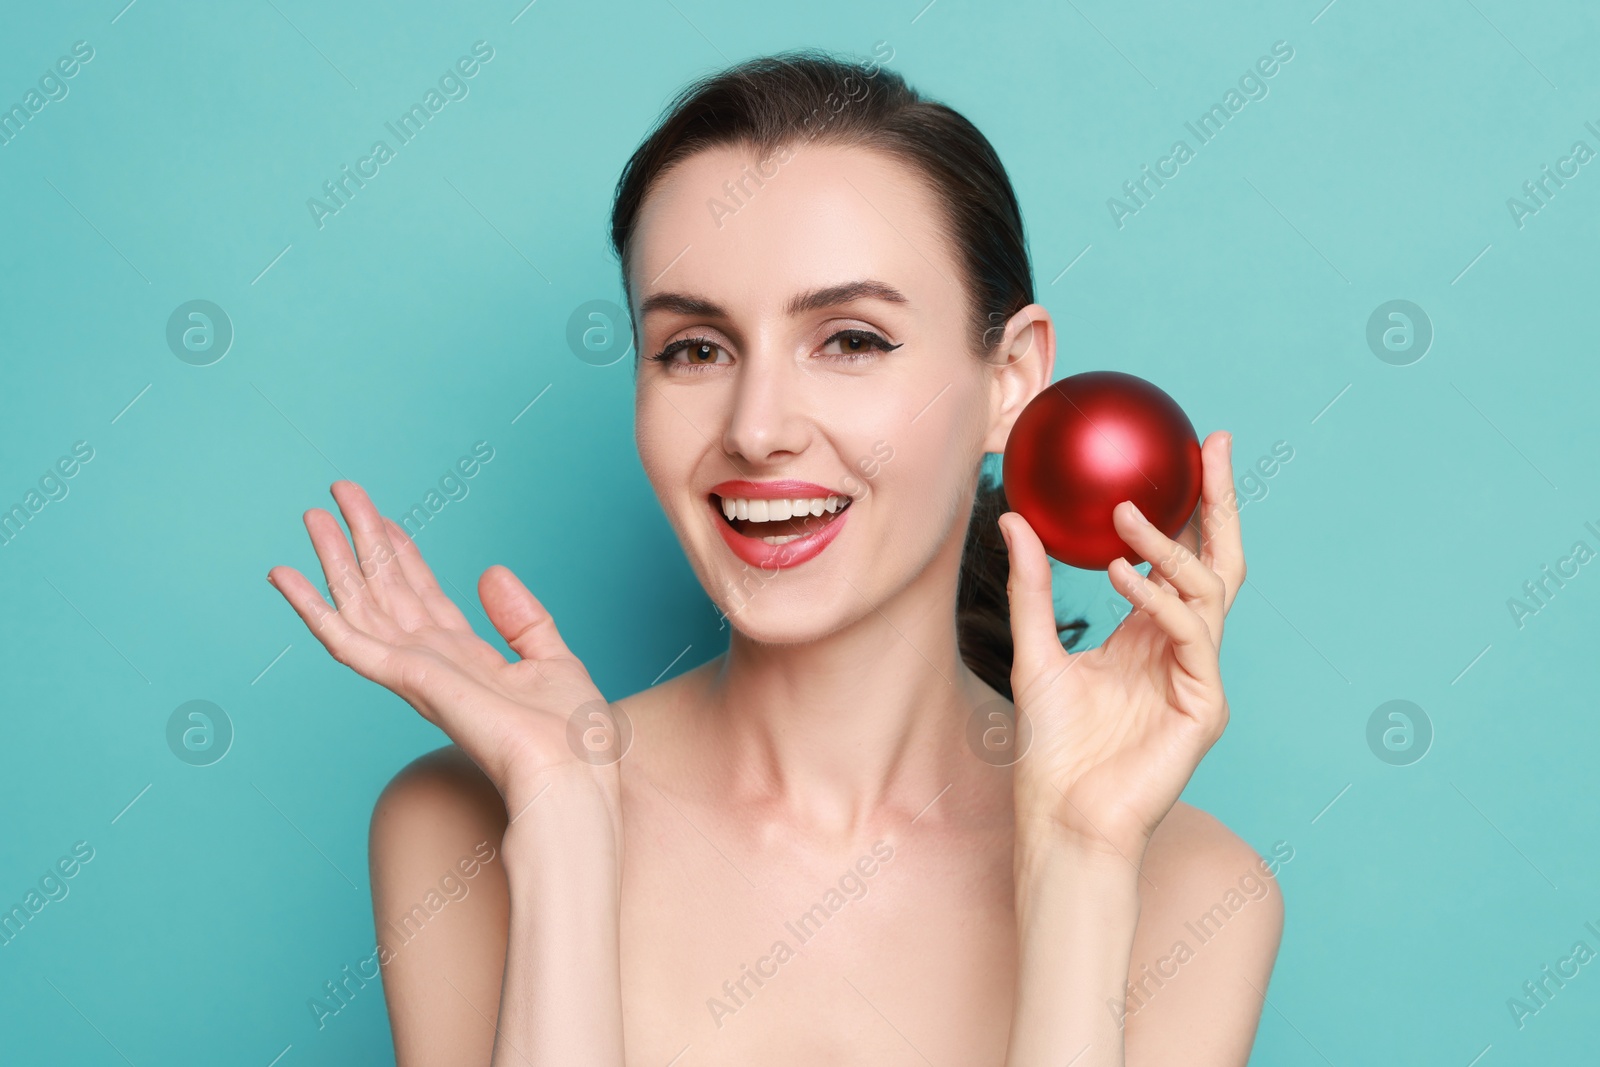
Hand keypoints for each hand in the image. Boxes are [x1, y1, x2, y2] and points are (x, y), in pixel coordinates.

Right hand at [267, 481, 619, 822]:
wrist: (571, 779)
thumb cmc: (570, 742)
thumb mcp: (554, 660)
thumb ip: (522, 618)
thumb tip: (490, 573)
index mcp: (467, 659)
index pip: (423, 595)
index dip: (402, 553)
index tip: (384, 517)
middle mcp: (433, 664)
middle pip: (386, 590)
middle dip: (362, 542)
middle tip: (338, 494)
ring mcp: (414, 672)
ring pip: (360, 604)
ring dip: (333, 559)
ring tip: (312, 515)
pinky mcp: (406, 680)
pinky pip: (346, 639)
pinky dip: (312, 607)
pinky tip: (286, 576)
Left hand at [1001, 431, 1244, 863]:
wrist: (1061, 815)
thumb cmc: (1051, 747)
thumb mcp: (1035, 649)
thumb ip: (1033, 587)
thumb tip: (1014, 518)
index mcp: (1150, 637)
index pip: (1180, 559)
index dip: (1190, 508)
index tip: (1185, 450)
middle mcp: (1181, 650)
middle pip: (1217, 563)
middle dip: (1220, 504)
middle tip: (1211, 447)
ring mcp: (1199, 677)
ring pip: (1209, 591)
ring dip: (1171, 548)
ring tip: (1127, 517)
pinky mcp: (1204, 706)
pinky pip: (1193, 636)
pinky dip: (1162, 600)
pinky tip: (1124, 576)